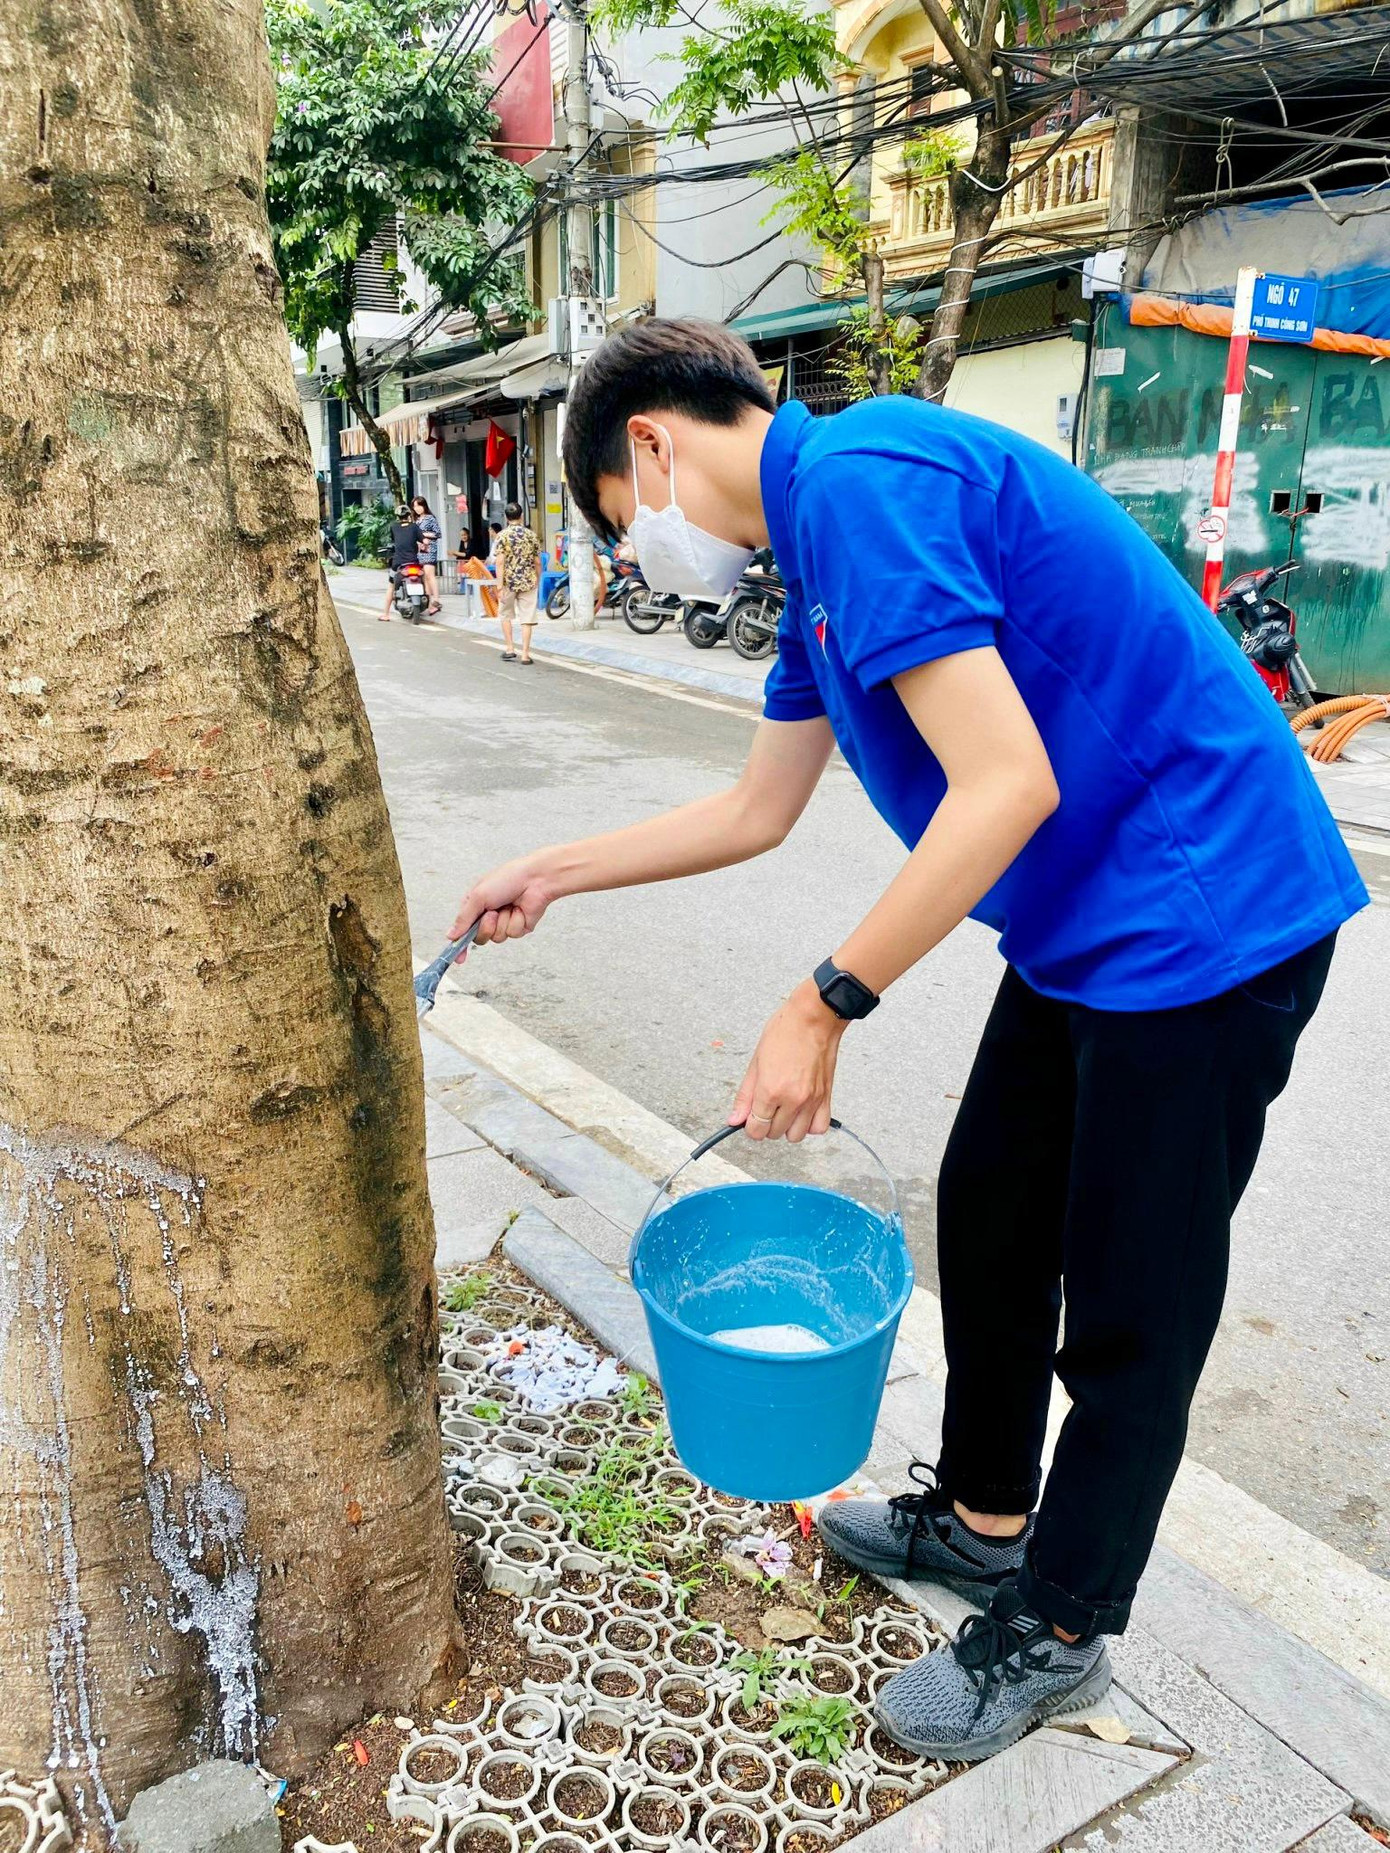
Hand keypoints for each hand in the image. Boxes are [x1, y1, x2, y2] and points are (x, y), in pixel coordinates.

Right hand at [451, 856, 555, 946]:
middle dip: (485, 928)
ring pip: (497, 938)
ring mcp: (504, 922)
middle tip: (492, 913)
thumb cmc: (506, 879)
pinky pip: (512, 934)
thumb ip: (463, 918)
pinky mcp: (519, 927)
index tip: (458, 959)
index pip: (463, 930)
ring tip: (508, 907)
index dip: (460, 945)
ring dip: (502, 922)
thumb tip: (450, 935)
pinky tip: (519, 909)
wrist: (535, 879)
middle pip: (479, 938)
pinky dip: (515, 921)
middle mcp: (489, 916)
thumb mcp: (478, 896)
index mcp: (475, 906)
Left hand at [730, 980, 845, 1143]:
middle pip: (774, 1134)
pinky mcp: (826, 1097)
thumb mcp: (756, 1061)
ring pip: (796, 1136)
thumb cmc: (786, 1031)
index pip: (756, 1129)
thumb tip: (735, 1118)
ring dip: (787, 1127)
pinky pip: (819, 1128)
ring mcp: (812, 1100)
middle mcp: (793, 1099)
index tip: (749, 1120)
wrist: (815, 1017)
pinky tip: (801, 1112)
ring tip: (783, 1110)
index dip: (749, 1127)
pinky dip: (809, 1125)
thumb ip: (745, 1095)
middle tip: (765, 1108)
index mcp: (771, 1090)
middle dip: (766, 1125)